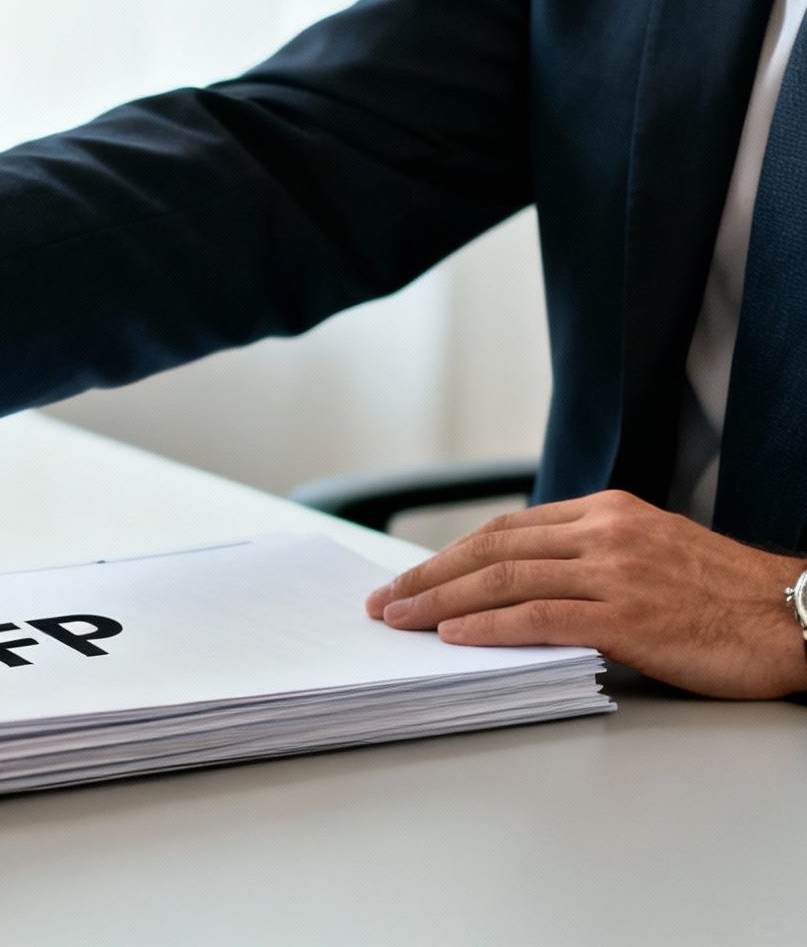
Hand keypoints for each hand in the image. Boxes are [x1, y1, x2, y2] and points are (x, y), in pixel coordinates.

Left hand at [367, 489, 806, 699]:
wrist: (798, 617)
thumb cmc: (727, 598)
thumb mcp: (651, 554)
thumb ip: (589, 559)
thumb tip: (520, 584)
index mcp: (607, 513)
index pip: (506, 529)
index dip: (450, 555)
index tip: (411, 578)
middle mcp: (605, 533)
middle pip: (492, 549)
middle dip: (428, 577)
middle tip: (385, 602)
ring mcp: (616, 572)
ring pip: (505, 580)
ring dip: (441, 603)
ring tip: (401, 621)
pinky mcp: (629, 615)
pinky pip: (541, 617)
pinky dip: (489, 626)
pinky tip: (454, 637)